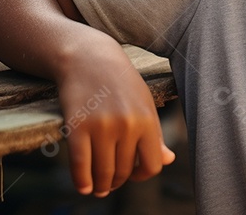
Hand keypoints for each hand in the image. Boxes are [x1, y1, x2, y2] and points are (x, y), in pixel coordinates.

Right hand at [56, 45, 175, 196]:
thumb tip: (168, 161)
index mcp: (147, 120)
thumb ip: (155, 134)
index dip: (142, 175)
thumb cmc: (120, 82)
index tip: (133, 175)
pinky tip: (83, 185)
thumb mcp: (144, 103)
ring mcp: (101, 127)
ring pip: (103, 173)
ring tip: (98, 187)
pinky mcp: (77, 127)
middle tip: (110, 182)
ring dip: (100, 186)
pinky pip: (80, 166)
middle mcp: (127, 125)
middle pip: (124, 172)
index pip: (152, 165)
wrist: (88, 58)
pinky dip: (81, 181)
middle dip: (117, 181)